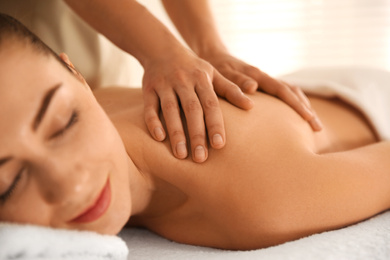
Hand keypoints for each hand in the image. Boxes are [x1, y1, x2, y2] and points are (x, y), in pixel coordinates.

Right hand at [142, 50, 252, 162]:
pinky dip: (153, 121)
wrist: (161, 48)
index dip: (215, 124)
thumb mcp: (212, 74)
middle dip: (196, 134)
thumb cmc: (192, 67)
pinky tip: (159, 138)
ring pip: (170, 109)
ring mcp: (164, 84)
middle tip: (200, 158)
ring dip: (176, 132)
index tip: (219, 145)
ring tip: (181, 155)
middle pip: (192, 109)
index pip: (211, 104)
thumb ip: (231, 90)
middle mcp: (183, 81)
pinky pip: (149, 106)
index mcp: (202, 79)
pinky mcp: (148, 88)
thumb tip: (251, 106)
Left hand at [203, 52, 322, 130]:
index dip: (297, 104)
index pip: (283, 91)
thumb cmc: (216, 69)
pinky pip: (283, 95)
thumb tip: (253, 88)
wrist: (214, 57)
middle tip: (318, 129)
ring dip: (303, 108)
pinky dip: (293, 105)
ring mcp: (266, 82)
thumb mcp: (223, 75)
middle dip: (306, 110)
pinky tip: (297, 118)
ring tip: (313, 127)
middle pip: (293, 93)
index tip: (309, 118)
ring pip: (291, 93)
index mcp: (257, 76)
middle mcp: (265, 78)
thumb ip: (236, 81)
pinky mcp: (264, 86)